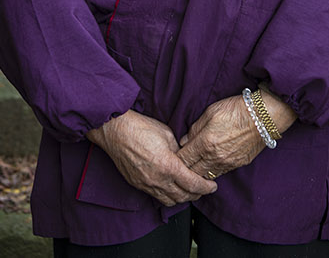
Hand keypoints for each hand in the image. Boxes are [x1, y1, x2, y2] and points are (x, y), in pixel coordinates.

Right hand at [87, 110, 217, 205]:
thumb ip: (180, 151)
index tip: (213, 186)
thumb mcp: (169, 136)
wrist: (115, 131)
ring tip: (189, 190)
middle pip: (183, 197)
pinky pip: (155, 196)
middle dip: (196, 194)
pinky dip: (167, 195)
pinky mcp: (136, 184)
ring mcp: (145, 184)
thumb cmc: (142, 128)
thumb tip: (187, 159)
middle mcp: (157, 179)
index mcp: (169, 166)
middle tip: (204, 188)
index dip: (206, 187)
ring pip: (168, 201)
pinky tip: (171, 187)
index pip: (193, 185)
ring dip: (181, 197)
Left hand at [177, 89, 298, 180]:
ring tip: (191, 171)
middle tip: (177, 168)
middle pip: (191, 173)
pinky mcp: (238, 164)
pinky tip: (208, 166)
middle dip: (182, 171)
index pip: (181, 160)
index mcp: (205, 143)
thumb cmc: (238, 109)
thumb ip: (194, 128)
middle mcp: (214, 157)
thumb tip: (185, 141)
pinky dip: (211, 172)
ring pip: (205, 176)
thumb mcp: (211, 112)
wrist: (265, 115)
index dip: (173, 161)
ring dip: (197, 174)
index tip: (170, 158)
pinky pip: (219, 173)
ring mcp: (227, 163)